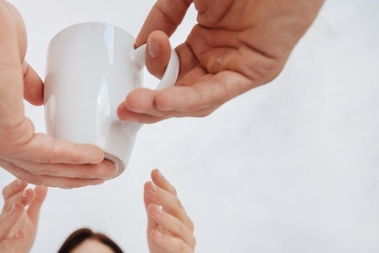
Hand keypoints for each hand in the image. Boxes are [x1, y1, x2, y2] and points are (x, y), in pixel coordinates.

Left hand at [0, 0, 115, 187]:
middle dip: (73, 177)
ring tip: (106, 169)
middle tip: (102, 174)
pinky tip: (94, 155)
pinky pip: (44, 155)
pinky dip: (73, 156)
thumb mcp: (12, 66)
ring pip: (43, 169)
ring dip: (80, 172)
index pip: (25, 159)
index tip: (85, 165)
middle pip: (36, 172)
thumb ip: (25, 85)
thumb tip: (41, 98)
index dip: (57, 167)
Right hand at [0, 179, 46, 252]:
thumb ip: (35, 203)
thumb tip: (43, 183)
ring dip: (12, 215)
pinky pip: (5, 247)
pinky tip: (21, 235)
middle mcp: (2, 223)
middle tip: (27, 190)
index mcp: (9, 213)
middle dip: (16, 198)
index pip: (7, 196)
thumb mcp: (30, 220)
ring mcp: (0, 238)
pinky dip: (13, 241)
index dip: (15, 188)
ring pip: (3, 225)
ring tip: (20, 206)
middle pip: (6, 208)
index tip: (24, 179)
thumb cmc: (16, 238)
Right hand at [118, 0, 323, 121]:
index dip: (153, 67)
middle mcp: (220, 59)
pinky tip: (162, 100)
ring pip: (196, 101)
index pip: (171, 70)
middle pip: (181, 95)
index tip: (141, 49)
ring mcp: (237, 68)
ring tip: (136, 106)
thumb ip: (163, 17)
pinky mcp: (254, 71)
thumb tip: (139, 48)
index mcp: (205, 43)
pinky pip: (215, 92)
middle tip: (124, 109)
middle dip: (150, 105)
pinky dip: (187, 99)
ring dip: (164, 107)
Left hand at [143, 169, 197, 252]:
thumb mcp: (154, 226)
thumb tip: (146, 185)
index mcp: (178, 217)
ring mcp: (188, 241)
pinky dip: (166, 240)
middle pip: (176, 208)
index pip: (173, 196)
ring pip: (178, 226)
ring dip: (164, 216)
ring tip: (151, 209)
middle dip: (162, 196)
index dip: (164, 184)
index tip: (154, 172)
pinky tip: (155, 235)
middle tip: (149, 185)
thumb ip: (152, 207)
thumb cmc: (166, 250)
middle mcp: (185, 226)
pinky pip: (178, 247)